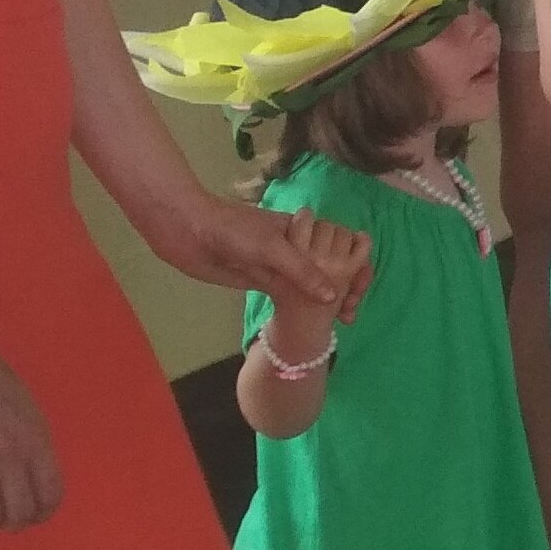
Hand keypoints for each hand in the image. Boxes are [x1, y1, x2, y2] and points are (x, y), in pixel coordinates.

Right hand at [0, 325, 60, 528]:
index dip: (43, 513)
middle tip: (4, 518)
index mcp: (35, 438)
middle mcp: (9, 455)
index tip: (34, 515)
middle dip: (14, 522)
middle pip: (19, 514)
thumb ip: (30, 440)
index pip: (50, 495)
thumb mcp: (23, 404)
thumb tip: (32, 474)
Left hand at [154, 195, 372, 319]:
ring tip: (341, 321)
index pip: (344, 247)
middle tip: (350, 314)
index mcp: (306, 229)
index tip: (361, 292)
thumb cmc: (234, 230)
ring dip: (328, 301)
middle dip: (346, 288)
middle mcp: (298, 246)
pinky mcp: (265, 280)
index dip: (357, 268)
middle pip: (332, 267)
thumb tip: (332, 298)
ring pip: (313, 284)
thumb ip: (303, 272)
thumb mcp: (272, 247)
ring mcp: (281, 265)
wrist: (189, 232)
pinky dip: (307, 306)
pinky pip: (292, 294)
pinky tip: (315, 321)